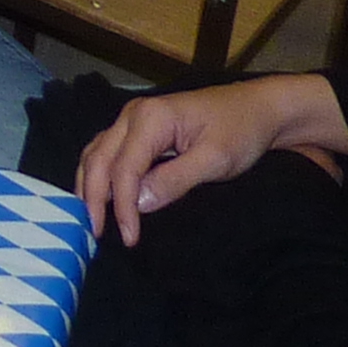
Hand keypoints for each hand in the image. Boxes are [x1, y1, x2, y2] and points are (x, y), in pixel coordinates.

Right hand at [75, 75, 347, 247]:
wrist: (257, 108)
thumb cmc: (240, 132)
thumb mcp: (215, 160)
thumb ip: (175, 180)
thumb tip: (138, 205)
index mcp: (150, 119)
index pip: (124, 169)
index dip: (122, 206)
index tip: (129, 238)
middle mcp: (133, 115)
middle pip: (100, 158)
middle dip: (93, 197)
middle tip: (96, 233)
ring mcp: (133, 118)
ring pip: (97, 152)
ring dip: (90, 185)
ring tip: (92, 218)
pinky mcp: (139, 126)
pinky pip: (107, 150)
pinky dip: (100, 173)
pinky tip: (101, 194)